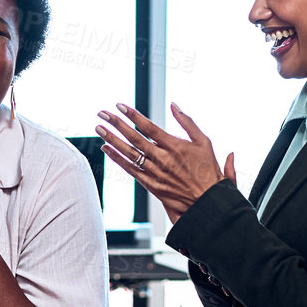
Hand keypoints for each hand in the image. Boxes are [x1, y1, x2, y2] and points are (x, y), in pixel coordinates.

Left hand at [96, 102, 232, 221]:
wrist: (207, 201)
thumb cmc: (207, 170)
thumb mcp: (203, 142)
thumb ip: (187, 122)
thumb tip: (174, 105)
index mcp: (175, 146)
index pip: (148, 127)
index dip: (133, 115)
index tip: (120, 106)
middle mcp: (162, 159)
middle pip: (134, 138)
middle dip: (116, 124)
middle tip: (102, 114)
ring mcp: (155, 172)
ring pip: (129, 153)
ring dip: (112, 139)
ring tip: (99, 128)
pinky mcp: (151, 184)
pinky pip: (130, 170)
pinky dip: (117, 159)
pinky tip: (106, 149)